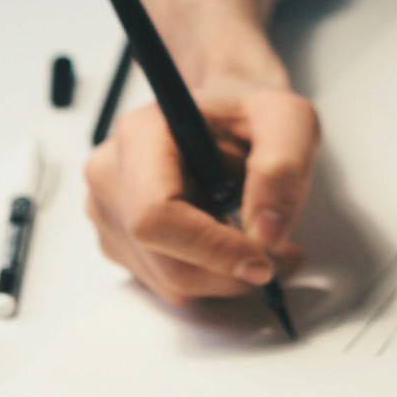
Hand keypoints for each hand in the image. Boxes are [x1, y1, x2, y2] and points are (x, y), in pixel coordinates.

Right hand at [84, 79, 319, 304]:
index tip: (263, 260)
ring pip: (169, 280)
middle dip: (231, 272)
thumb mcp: (288, 120)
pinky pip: (166, 283)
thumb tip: (266, 232)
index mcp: (140, 135)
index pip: (155, 215)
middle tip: (282, 256)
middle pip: (165, 260)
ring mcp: (108, 211)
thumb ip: (282, 167)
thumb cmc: (248, 113)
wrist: (227, 114)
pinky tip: (229, 241)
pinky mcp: (119, 240)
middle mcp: (111, 173)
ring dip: (225, 277)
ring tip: (261, 240)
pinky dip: (209, 276)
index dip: (211, 249)